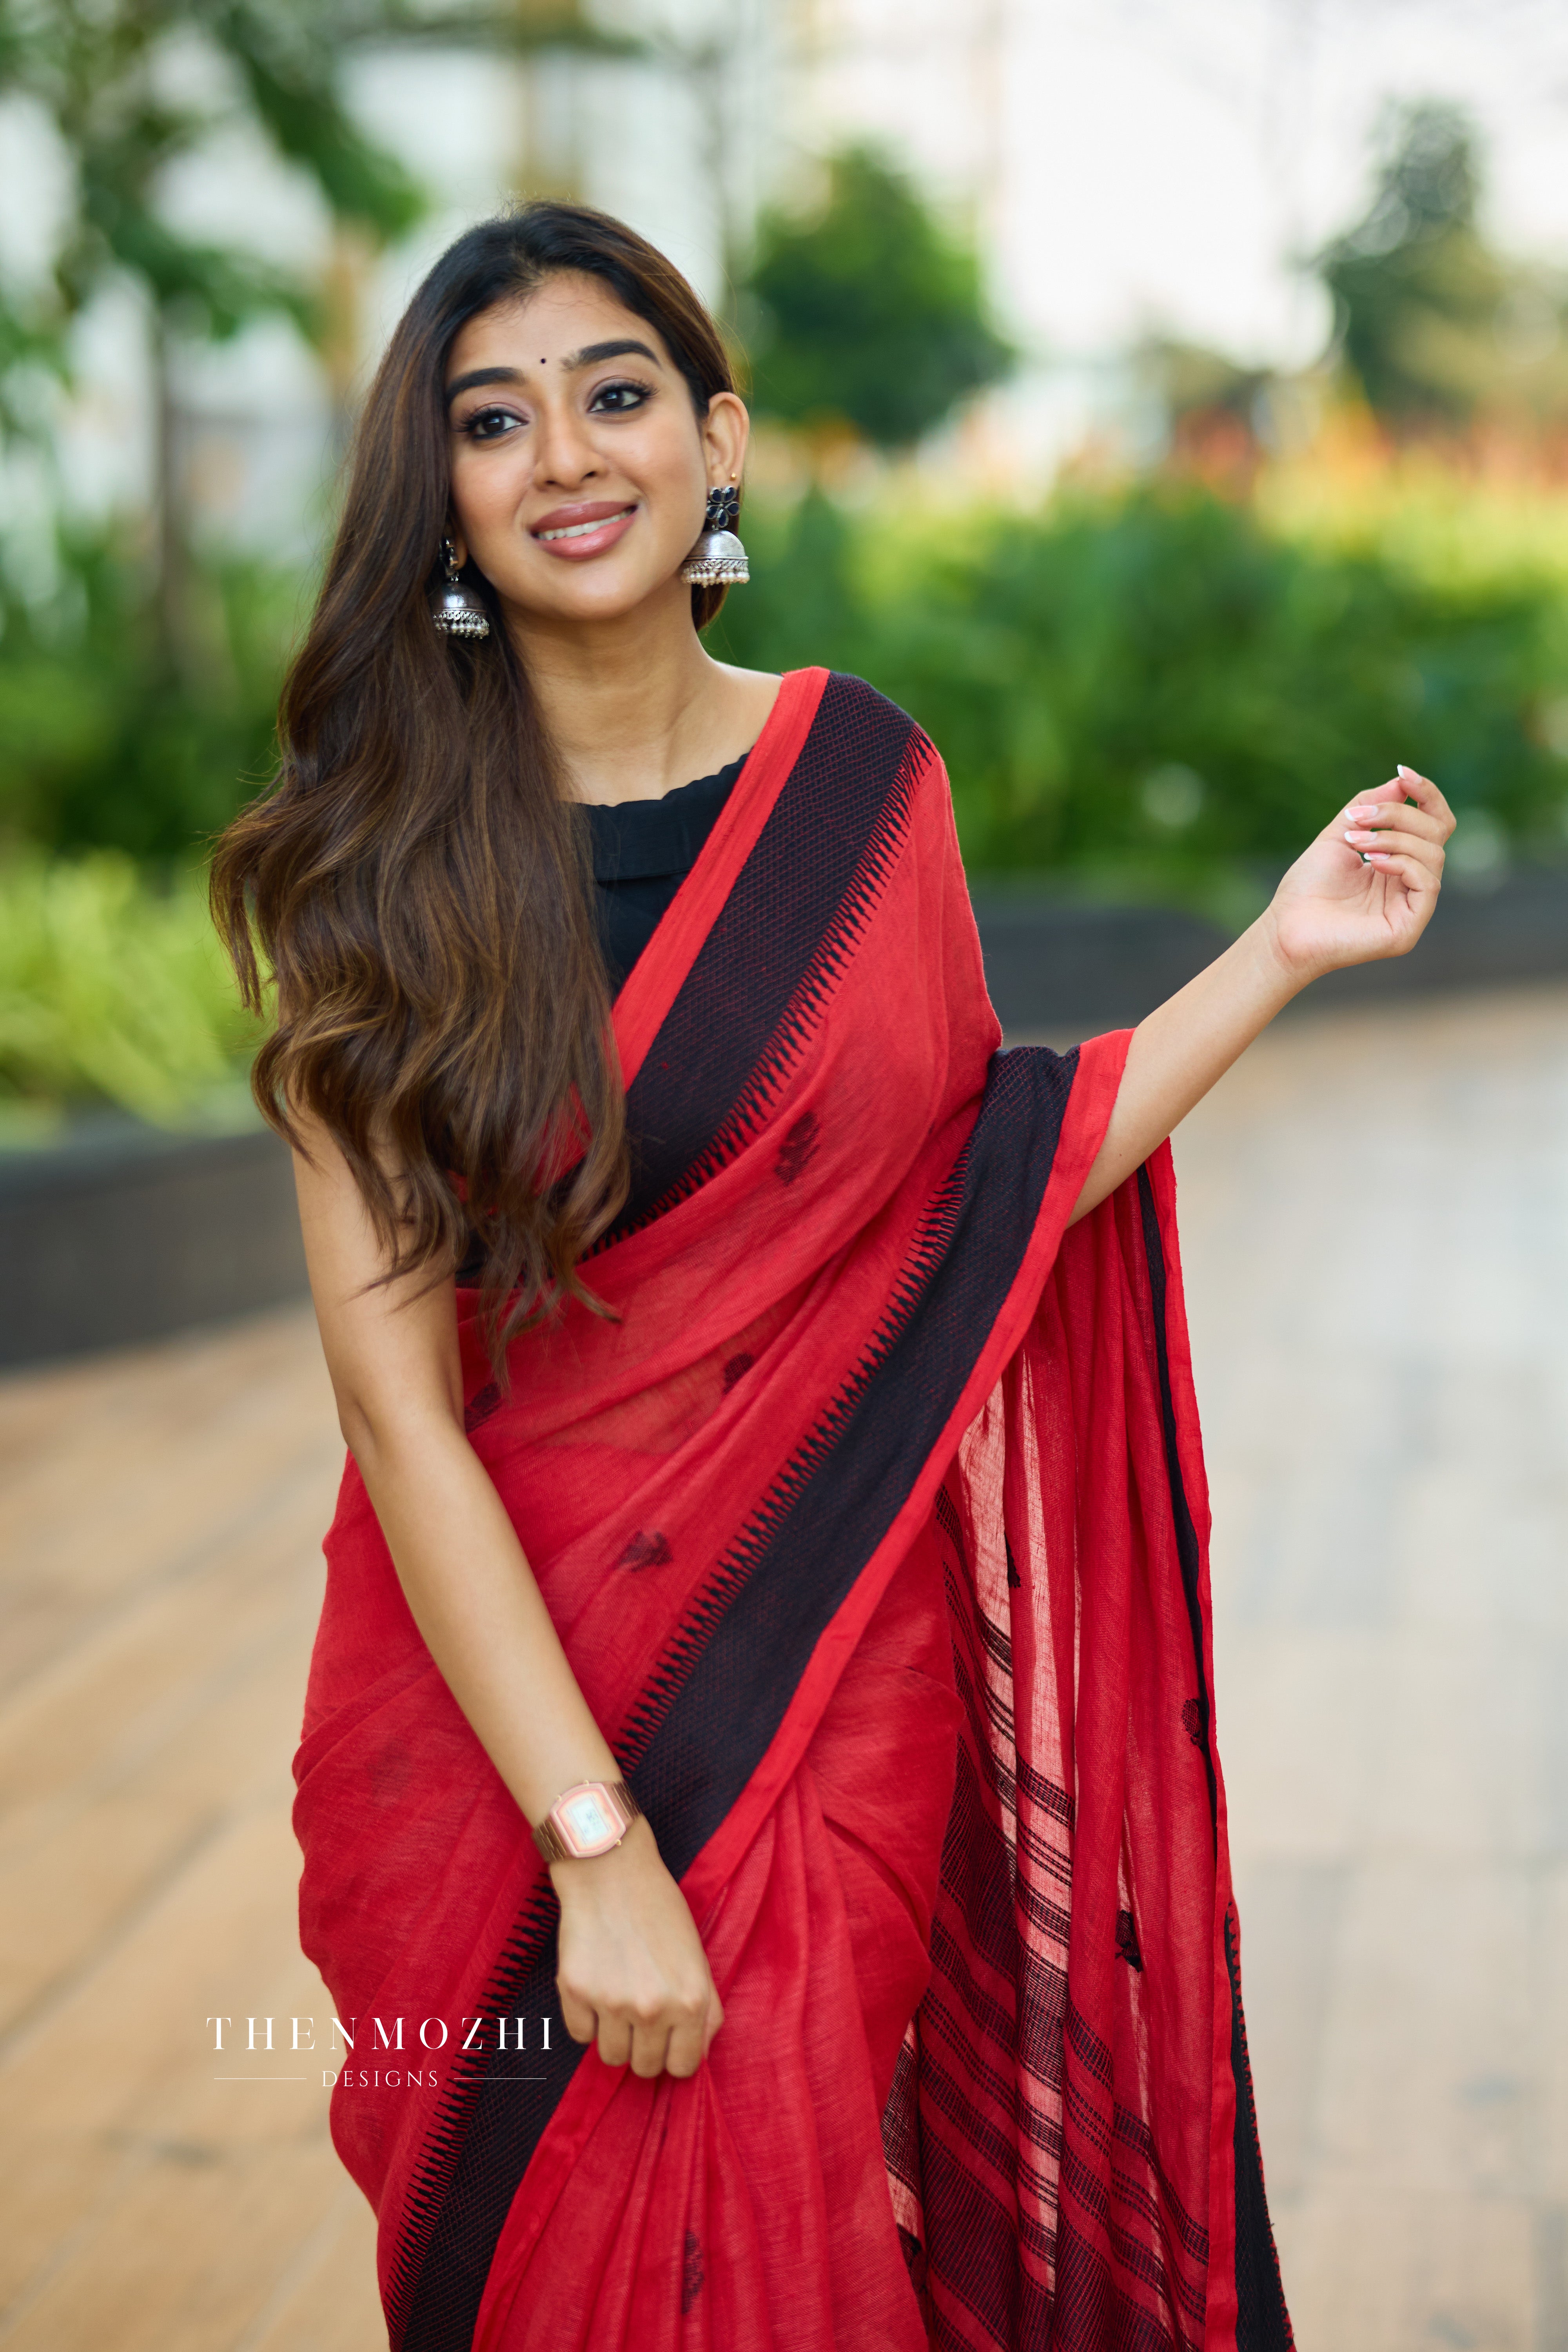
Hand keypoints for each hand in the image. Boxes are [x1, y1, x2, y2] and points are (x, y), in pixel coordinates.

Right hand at [551, 1815, 723, 2078]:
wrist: (611, 1871)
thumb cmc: (659, 1910)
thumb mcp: (698, 1957)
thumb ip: (706, 2010)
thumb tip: (697, 2052)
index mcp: (690, 2001)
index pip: (684, 2067)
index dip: (674, 2056)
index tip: (667, 2041)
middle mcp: (653, 2008)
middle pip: (644, 2068)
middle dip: (643, 2047)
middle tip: (639, 2014)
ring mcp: (612, 2002)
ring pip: (611, 2057)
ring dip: (613, 2036)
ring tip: (617, 1997)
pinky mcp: (576, 1992)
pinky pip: (580, 2035)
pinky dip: (586, 2019)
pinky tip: (595, 1985)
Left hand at [1263, 764, 1455, 984]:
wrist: (1285, 928)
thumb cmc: (1308, 886)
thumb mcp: (1339, 834)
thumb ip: (1371, 806)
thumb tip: (1402, 781)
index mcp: (1400, 862)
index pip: (1434, 823)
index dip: (1427, 794)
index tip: (1404, 774)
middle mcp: (1412, 883)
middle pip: (1437, 832)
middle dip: (1400, 815)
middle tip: (1360, 817)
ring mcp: (1413, 907)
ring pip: (1433, 854)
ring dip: (1393, 838)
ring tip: (1357, 843)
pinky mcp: (1409, 927)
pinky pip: (1428, 883)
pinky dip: (1402, 863)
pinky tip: (1373, 863)